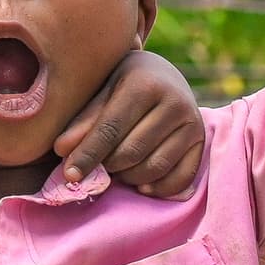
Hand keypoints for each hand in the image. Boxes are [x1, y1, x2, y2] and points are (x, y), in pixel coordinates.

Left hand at [54, 47, 206, 197]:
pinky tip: (141, 185)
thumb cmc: (125, 84)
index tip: (69, 175)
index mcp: (144, 84)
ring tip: (117, 170)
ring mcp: (192, 123)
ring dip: (129, 178)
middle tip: (98, 166)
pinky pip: (179, 178)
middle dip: (109, 166)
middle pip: (131, 152)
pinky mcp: (201, 142)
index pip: (111, 128)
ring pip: (154, 168)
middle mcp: (174, 102)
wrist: (165, 76)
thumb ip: (84, 121)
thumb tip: (62, 151)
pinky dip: (157, 188)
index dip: (88, 155)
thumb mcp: (102, 92)